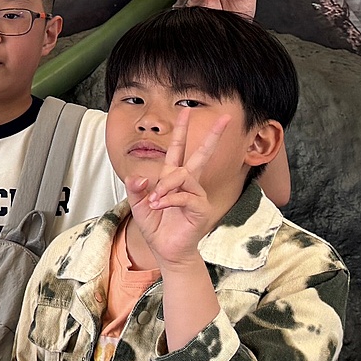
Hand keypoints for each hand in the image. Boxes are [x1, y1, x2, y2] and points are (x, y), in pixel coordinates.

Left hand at [126, 108, 233, 269]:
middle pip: (200, 154)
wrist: (165, 250)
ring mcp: (197, 195)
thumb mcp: (138, 205)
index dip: (181, 130)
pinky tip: (160, 206)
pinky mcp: (200, 208)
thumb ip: (135, 189)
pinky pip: (184, 196)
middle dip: (212, 136)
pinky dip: (169, 199)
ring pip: (184, 176)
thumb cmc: (156, 226)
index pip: (178, 149)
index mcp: (172, 178)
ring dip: (166, 186)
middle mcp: (188, 183)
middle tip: (225, 118)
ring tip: (155, 201)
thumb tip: (138, 177)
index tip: (185, 111)